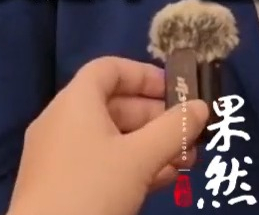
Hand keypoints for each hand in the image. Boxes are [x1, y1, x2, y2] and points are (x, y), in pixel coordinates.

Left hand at [7, 57, 208, 214]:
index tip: (174, 90)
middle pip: (114, 105)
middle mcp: (62, 122)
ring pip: (110, 139)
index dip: (143, 74)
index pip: (109, 69)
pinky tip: (161, 181)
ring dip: (149, 146)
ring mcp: (58, 156)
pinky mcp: (59, 186)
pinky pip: (99, 163)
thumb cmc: (92, 190)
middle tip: (188, 133)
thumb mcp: (139, 158)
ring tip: (185, 162)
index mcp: (75, 102)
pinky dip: (129, 165)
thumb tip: (200, 107)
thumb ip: (173, 130)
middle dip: (156, 118)